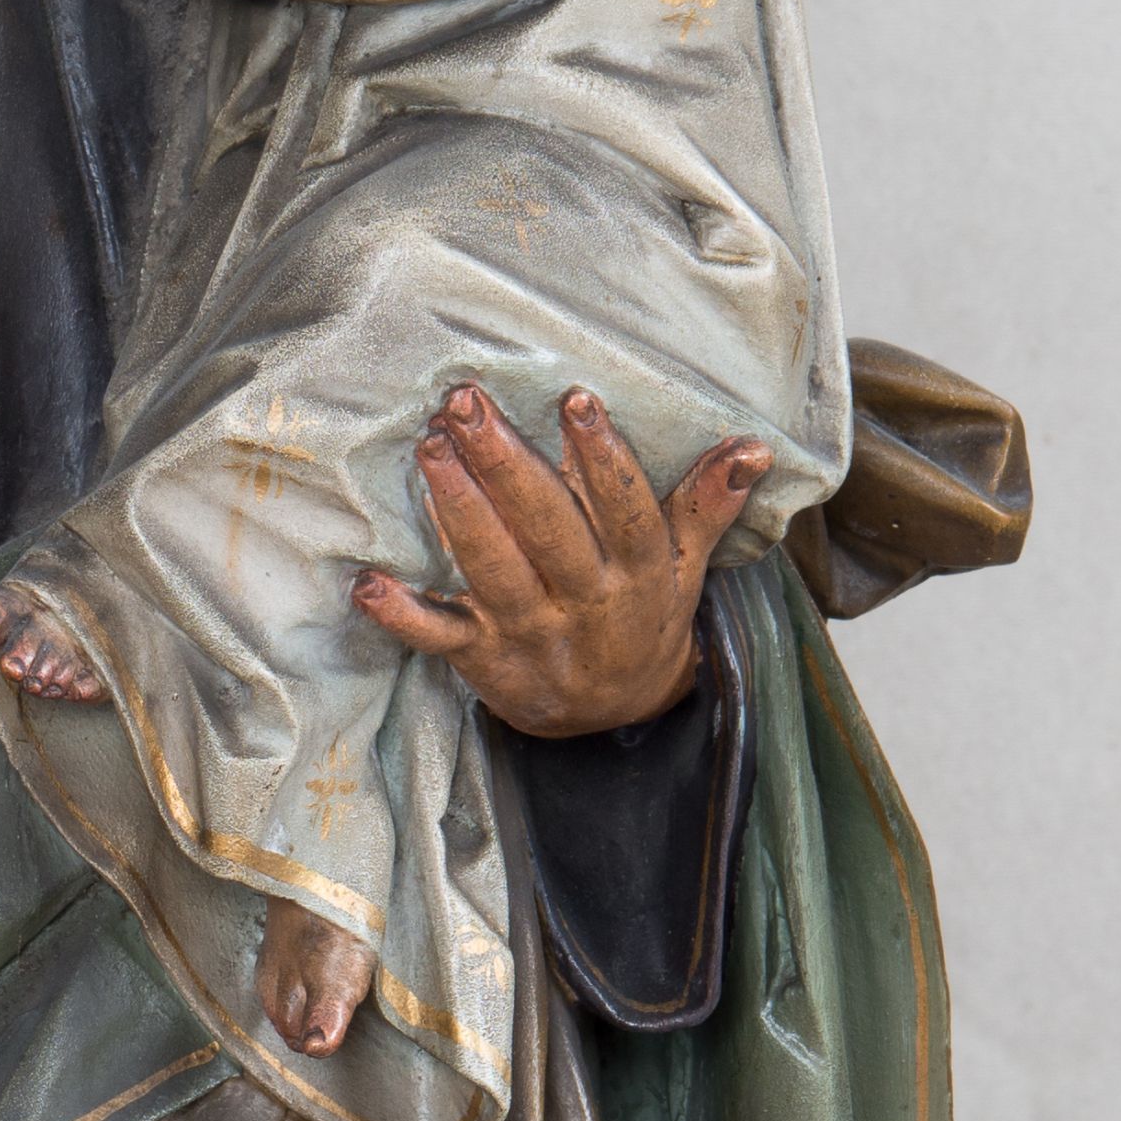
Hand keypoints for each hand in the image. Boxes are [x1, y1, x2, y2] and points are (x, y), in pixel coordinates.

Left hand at [358, 384, 771, 737]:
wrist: (614, 720)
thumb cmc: (644, 618)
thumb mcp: (686, 568)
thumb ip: (707, 505)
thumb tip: (752, 448)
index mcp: (637, 572)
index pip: (622, 508)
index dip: (601, 457)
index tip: (575, 400)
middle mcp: (585, 601)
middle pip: (545, 527)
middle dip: (505, 462)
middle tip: (467, 402)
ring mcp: (530, 632)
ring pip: (493, 567)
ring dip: (457, 510)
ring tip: (430, 448)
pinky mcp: (484, 661)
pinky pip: (439, 639)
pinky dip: (402, 617)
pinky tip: (368, 584)